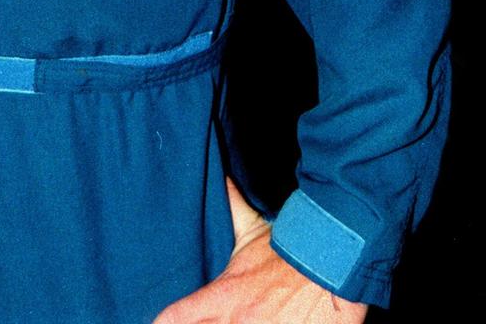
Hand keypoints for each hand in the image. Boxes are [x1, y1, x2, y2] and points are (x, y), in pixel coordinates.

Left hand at [152, 179, 368, 322]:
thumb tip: (222, 176)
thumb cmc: (290, 247)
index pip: (178, 316)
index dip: (162, 322)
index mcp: (224, 295)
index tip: (153, 323)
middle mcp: (237, 322)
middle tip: (196, 322)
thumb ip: (232, 207)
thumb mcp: (254, 230)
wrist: (333, 266)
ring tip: (230, 322)